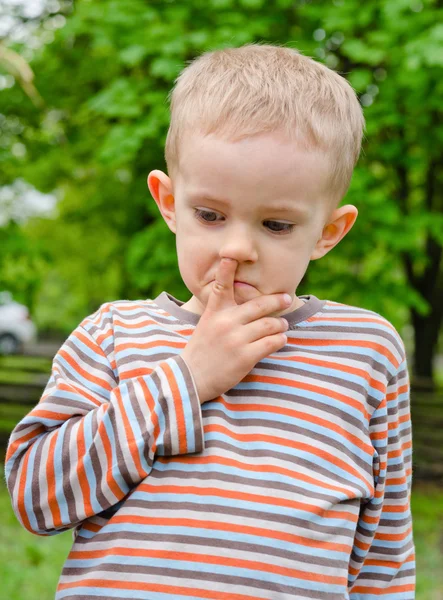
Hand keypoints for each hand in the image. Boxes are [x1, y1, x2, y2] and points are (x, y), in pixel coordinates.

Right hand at [181, 258, 290, 403]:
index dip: (226, 269)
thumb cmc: (202, 350)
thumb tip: (248, 306)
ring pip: (269, 324)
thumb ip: (223, 313)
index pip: (221, 286)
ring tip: (282, 326)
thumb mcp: (207, 325)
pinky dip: (280, 340)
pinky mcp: (245, 356)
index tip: (230, 255)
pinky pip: (272, 342)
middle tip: (286, 298)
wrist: (192, 378)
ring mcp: (236, 339)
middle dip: (276, 300)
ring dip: (280, 325)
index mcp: (214, 312)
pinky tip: (280, 340)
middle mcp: (226, 322)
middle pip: (258, 305)